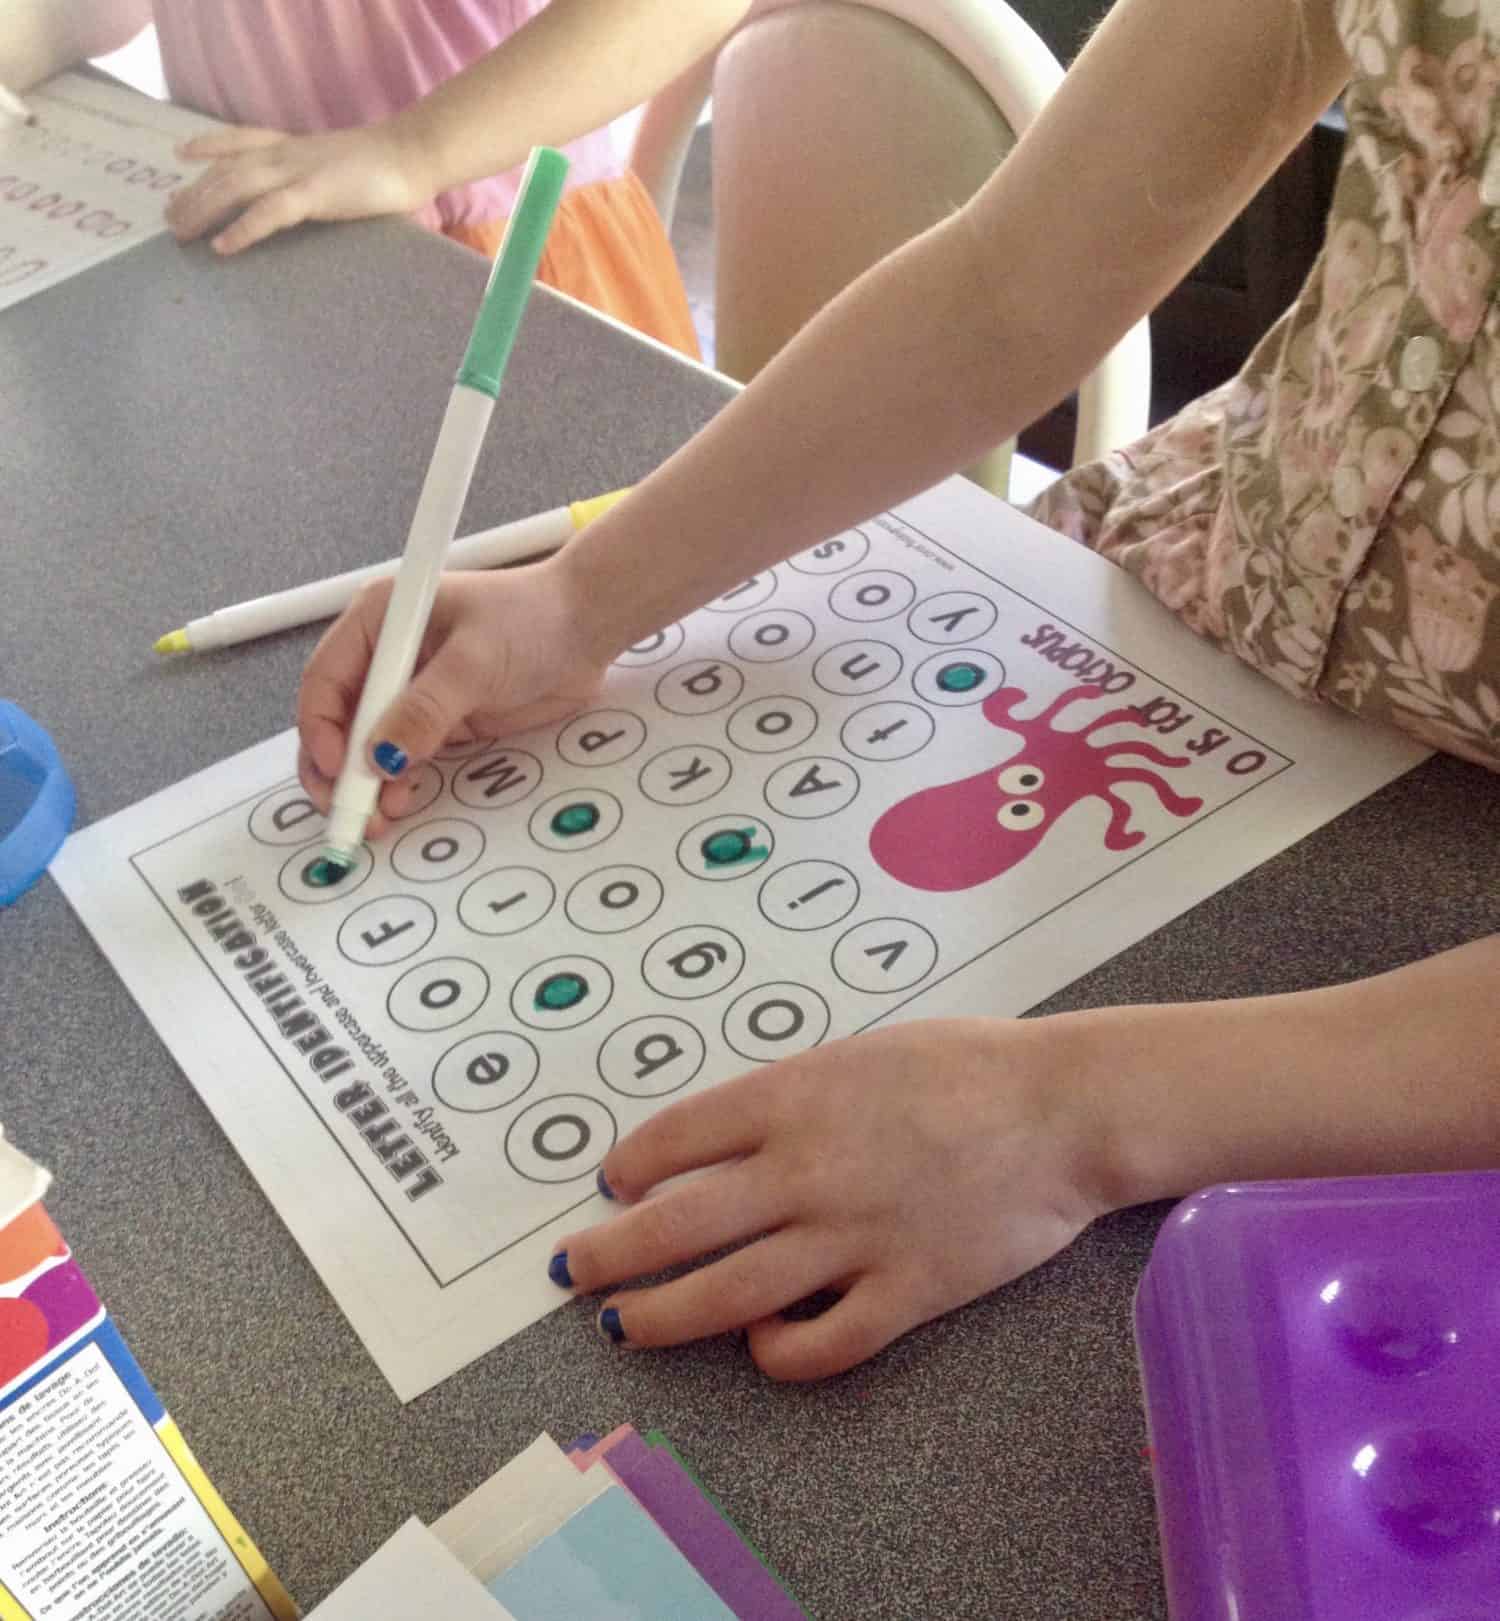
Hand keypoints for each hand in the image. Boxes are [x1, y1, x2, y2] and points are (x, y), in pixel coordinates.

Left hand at [165, 120, 434, 254]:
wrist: (412, 155)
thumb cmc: (388, 167)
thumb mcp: (343, 166)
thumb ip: (323, 177)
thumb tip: (322, 196)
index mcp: (295, 146)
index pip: (241, 139)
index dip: (209, 145)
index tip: (182, 154)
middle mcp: (287, 154)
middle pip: (226, 169)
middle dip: (194, 192)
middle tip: (169, 217)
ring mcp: (298, 171)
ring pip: (235, 186)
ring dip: (203, 210)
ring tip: (180, 232)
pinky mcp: (314, 193)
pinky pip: (268, 212)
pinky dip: (242, 229)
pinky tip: (222, 246)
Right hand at [296, 561, 607, 833]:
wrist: (587, 630)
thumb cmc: (533, 619)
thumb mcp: (474, 662)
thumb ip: (426, 710)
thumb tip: (381, 757)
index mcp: (379, 621)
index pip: (326, 680)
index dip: (322, 728)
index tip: (337, 768)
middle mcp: (387, 657)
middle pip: (339, 720)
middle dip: (338, 769)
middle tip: (347, 811)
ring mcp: (412, 693)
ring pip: (368, 748)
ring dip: (366, 785)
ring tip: (376, 818)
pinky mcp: (441, 723)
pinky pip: (405, 759)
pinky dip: (397, 785)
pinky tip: (400, 804)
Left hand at [552, 1017, 1111, 1379]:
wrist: (1061, 1108)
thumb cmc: (965, 1063)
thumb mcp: (858, 1052)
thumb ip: (789, 1095)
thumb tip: (721, 1138)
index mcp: (792, 1097)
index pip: (674, 1139)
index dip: (629, 1166)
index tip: (613, 1182)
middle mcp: (806, 1170)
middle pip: (675, 1225)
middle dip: (608, 1255)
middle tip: (572, 1272)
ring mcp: (852, 1237)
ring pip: (728, 1293)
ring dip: (661, 1316)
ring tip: (623, 1327)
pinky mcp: (905, 1292)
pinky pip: (821, 1344)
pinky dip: (775, 1352)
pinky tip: (758, 1344)